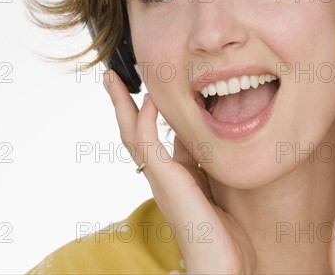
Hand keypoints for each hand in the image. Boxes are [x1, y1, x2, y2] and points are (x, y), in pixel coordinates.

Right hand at [103, 70, 256, 273]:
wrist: (222, 266)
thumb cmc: (224, 234)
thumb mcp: (214, 187)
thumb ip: (204, 164)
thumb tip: (202, 137)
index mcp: (170, 177)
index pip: (149, 138)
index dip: (144, 113)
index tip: (145, 90)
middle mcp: (159, 176)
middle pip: (131, 132)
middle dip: (122, 104)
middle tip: (111, 78)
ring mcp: (159, 178)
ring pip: (131, 133)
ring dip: (123, 104)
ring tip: (114, 79)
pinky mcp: (166, 179)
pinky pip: (148, 141)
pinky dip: (146, 117)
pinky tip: (151, 98)